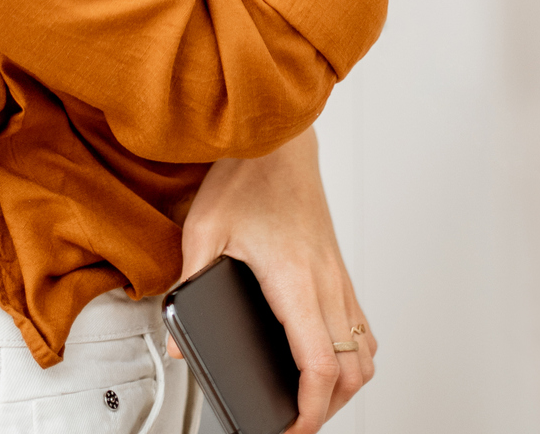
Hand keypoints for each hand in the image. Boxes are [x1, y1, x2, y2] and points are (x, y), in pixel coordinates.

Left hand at [169, 128, 373, 430]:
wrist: (279, 134)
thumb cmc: (246, 174)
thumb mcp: (203, 229)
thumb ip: (188, 288)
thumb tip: (175, 344)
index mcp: (296, 280)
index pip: (319, 366)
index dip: (309, 412)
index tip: (291, 430)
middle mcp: (326, 281)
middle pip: (351, 369)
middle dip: (328, 407)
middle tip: (294, 420)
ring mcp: (338, 272)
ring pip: (364, 348)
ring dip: (345, 382)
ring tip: (311, 397)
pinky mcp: (338, 263)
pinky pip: (361, 322)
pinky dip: (352, 350)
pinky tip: (325, 353)